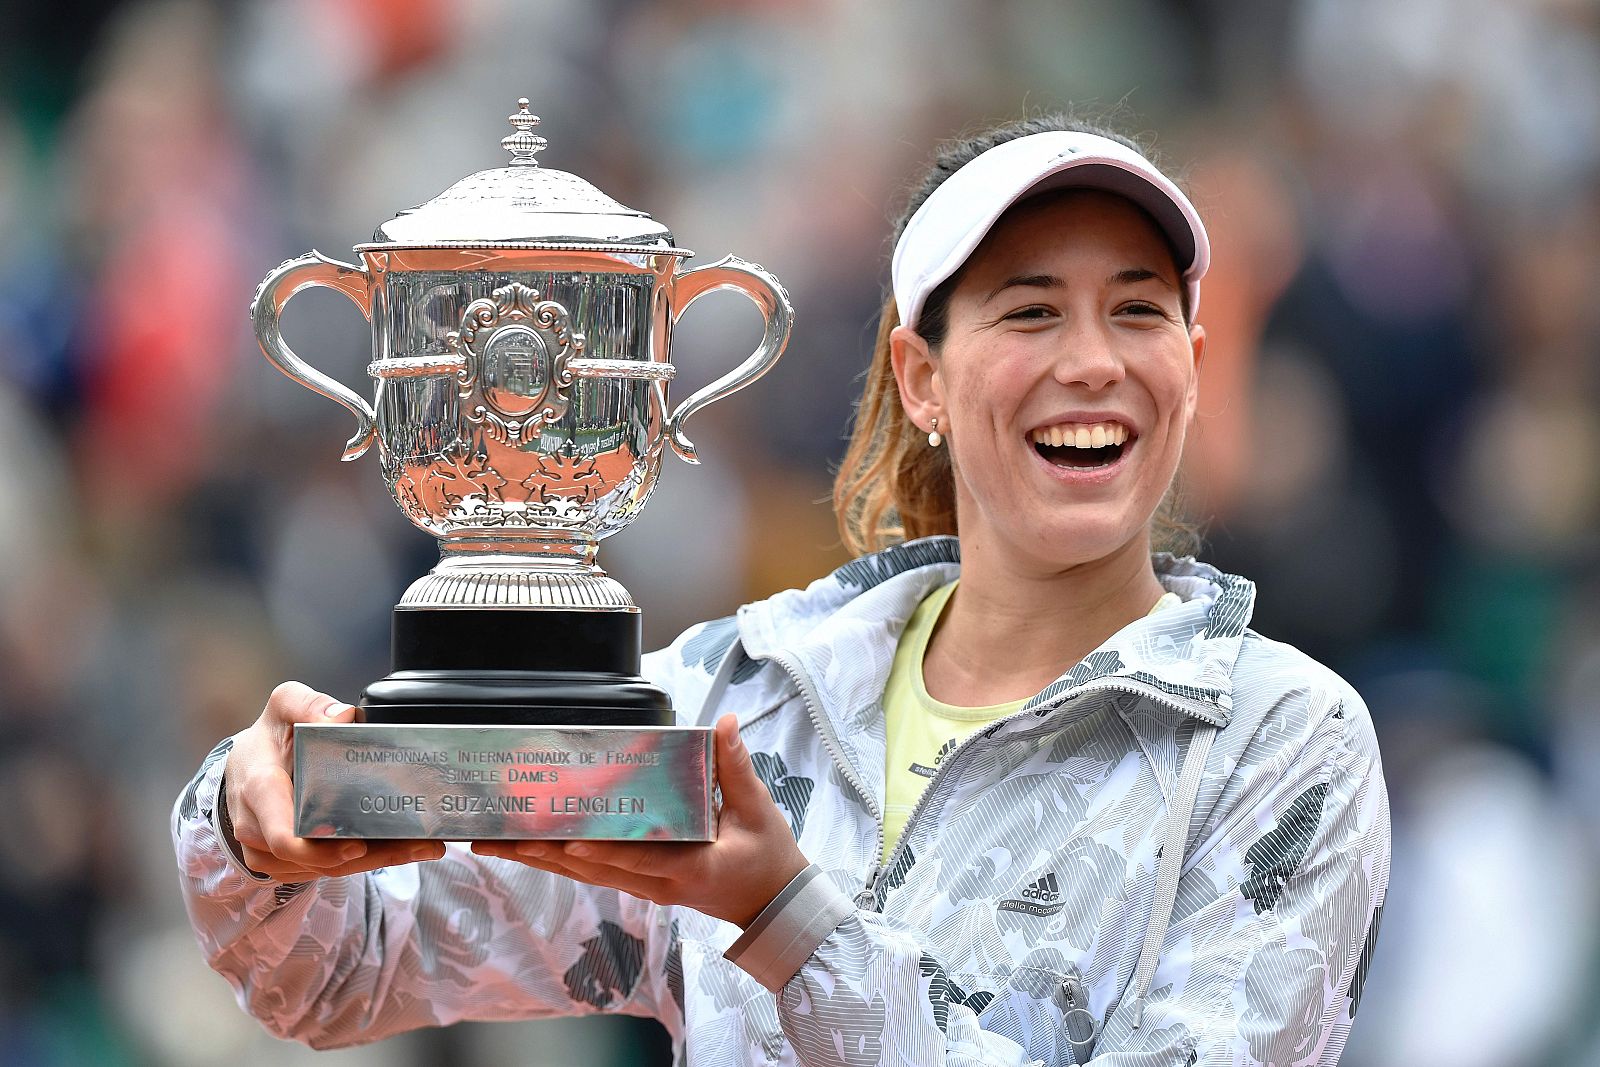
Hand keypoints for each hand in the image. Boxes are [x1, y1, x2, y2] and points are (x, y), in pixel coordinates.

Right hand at [222, 681, 445, 881]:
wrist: (245, 767)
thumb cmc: (269, 738)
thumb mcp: (283, 706)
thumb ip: (307, 704)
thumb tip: (338, 716)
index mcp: (260, 790)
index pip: (281, 834)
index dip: (319, 849)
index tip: (357, 845)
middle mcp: (259, 829)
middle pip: (316, 858)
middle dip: (370, 856)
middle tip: (419, 845)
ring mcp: (270, 853)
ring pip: (327, 869)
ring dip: (377, 861)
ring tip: (423, 847)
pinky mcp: (286, 863)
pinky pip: (326, 869)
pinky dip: (365, 861)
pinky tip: (402, 849)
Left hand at [472, 715, 809, 927]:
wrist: (775, 904)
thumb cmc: (768, 857)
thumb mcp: (759, 810)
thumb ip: (736, 765)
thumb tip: (724, 723)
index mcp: (688, 867)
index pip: (636, 857)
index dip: (599, 849)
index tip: (565, 840)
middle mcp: (659, 884)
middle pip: (592, 870)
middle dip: (542, 853)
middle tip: (498, 836)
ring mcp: (650, 888)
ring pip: (586, 876)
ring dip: (541, 860)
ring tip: (497, 844)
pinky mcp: (646, 885)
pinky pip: (597, 874)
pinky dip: (562, 863)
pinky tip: (534, 851)